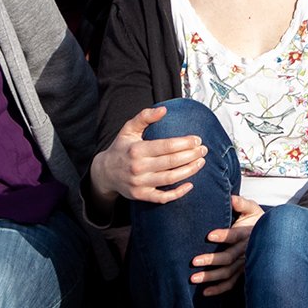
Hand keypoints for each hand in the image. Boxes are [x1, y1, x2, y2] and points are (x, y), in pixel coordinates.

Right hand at [89, 107, 209, 205]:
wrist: (104, 172)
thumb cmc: (121, 148)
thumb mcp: (128, 129)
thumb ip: (145, 117)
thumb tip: (164, 110)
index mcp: (137, 149)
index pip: (167, 146)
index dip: (185, 143)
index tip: (197, 140)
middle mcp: (138, 167)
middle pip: (171, 162)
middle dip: (191, 155)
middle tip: (204, 150)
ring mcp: (139, 183)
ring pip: (170, 178)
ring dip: (189, 171)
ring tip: (201, 162)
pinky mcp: (141, 195)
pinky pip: (162, 197)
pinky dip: (178, 193)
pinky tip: (190, 184)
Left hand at [193, 194, 262, 295]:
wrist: (271, 235)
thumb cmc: (256, 219)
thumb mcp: (252, 208)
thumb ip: (242, 203)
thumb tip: (231, 198)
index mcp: (248, 233)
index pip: (235, 236)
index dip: (224, 236)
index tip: (209, 236)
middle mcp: (246, 251)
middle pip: (228, 257)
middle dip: (211, 260)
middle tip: (193, 261)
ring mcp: (244, 264)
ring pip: (227, 273)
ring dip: (210, 277)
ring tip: (193, 279)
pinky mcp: (242, 272)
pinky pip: (231, 283)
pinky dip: (219, 289)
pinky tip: (205, 292)